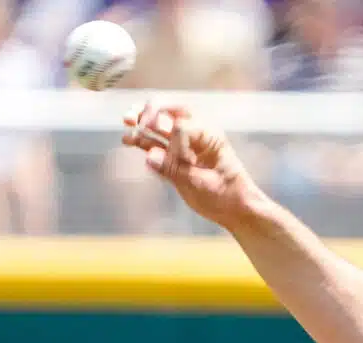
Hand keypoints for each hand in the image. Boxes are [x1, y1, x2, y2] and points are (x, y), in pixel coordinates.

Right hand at [121, 102, 254, 225]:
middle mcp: (195, 135)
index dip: (174, 140)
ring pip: (159, 128)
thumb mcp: (203, 184)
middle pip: (169, 113)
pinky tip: (127, 139)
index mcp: (208, 135)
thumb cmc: (227, 194)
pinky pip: (155, 145)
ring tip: (126, 121)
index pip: (183, 125)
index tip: (183, 163)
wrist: (236, 210)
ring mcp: (183, 146)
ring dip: (142, 123)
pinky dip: (141, 141)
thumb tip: (149, 156)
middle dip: (151, 112)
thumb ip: (175, 170)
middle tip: (135, 118)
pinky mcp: (174, 160)